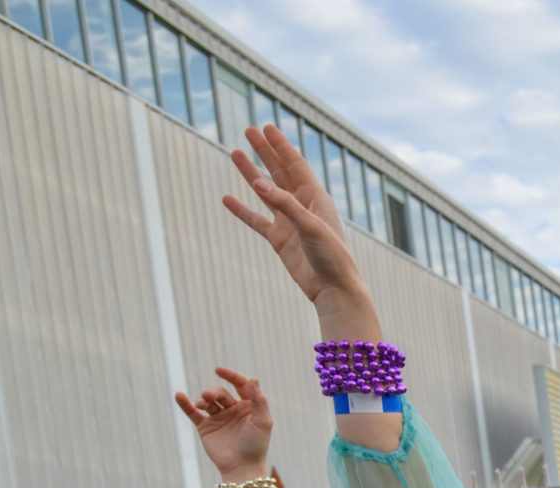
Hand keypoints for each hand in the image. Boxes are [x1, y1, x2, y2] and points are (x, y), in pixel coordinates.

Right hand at [174, 368, 273, 478]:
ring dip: (203, 400)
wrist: (241, 468)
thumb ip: (259, 400)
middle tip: (208, 396)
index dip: (231, 375)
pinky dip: (185, 404)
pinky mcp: (206, 428)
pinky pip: (192, 413)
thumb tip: (253, 378)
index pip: (240, 385)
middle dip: (213, 392)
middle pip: (221, 393)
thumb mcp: (262, 421)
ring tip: (202, 404)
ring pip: (207, 401)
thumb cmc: (256, 445)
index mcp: (249, 407)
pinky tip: (179, 396)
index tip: (219, 370)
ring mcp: (219, 419)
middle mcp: (233, 410)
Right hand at [221, 124, 372, 324]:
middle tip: (248, 130)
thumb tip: (258, 183)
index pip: (295, 165)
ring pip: (266, 192)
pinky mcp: (280, 240)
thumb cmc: (331, 256)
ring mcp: (290, 223)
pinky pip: (256, 220)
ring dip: (251, 173)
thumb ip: (285, 204)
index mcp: (316, 199)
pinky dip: (242, 210)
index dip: (281, 146)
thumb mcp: (310, 226)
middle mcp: (303, 207)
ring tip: (234, 153)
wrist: (333, 288)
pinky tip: (227, 199)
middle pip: (280, 172)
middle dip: (265, 151)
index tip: (266, 128)